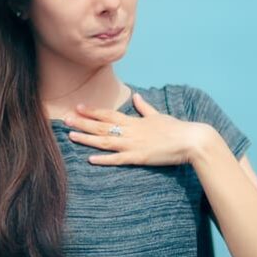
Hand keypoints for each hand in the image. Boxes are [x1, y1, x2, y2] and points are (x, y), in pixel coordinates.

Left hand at [63, 92, 212, 166]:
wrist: (191, 140)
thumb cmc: (176, 128)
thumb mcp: (158, 115)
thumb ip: (144, 108)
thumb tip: (136, 96)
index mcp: (135, 121)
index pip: (109, 114)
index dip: (92, 111)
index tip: (78, 107)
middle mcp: (131, 131)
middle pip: (102, 126)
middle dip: (83, 123)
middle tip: (66, 119)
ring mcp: (134, 144)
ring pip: (106, 141)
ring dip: (88, 138)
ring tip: (72, 135)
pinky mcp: (140, 157)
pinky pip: (118, 159)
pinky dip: (104, 159)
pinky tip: (91, 159)